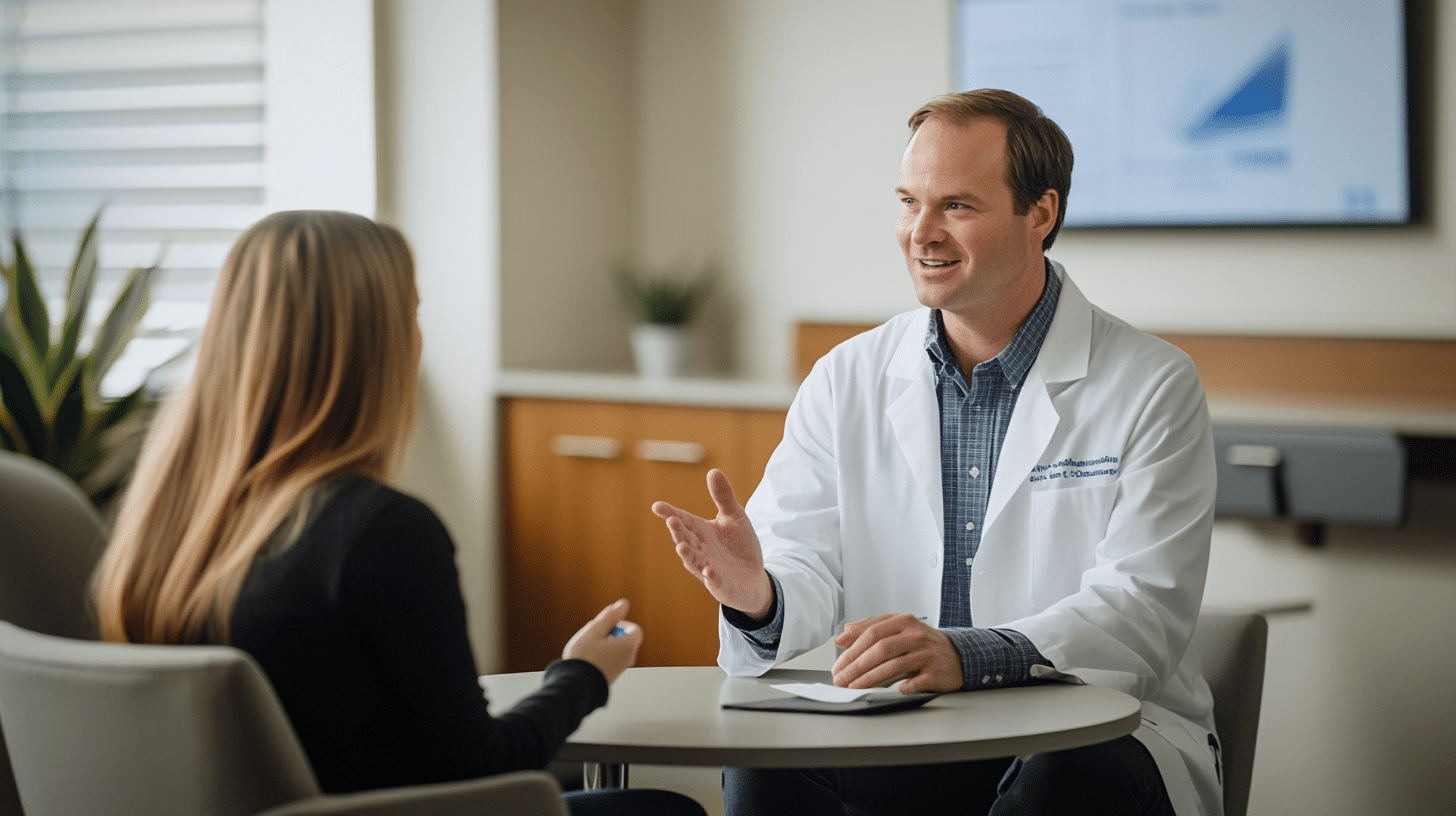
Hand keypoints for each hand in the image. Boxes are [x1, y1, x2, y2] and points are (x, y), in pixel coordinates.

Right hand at [563, 599, 641, 683]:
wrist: (575, 686)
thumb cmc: (584, 658)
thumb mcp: (595, 630)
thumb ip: (610, 616)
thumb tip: (623, 604)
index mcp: (627, 647)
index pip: (634, 629)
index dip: (621, 623)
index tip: (606, 625)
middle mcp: (627, 659)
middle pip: (625, 639)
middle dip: (609, 633)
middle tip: (594, 634)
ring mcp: (619, 669)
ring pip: (616, 650)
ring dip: (603, 644)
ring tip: (587, 646)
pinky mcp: (610, 676)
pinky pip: (610, 660)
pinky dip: (601, 655)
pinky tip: (586, 657)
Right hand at [651, 469, 773, 619]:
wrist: (754, 579)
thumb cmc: (740, 547)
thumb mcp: (734, 517)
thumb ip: (723, 497)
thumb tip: (713, 471)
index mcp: (702, 533)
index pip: (684, 521)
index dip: (671, 514)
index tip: (657, 506)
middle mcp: (701, 551)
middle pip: (686, 540)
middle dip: (679, 532)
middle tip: (672, 521)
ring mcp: (709, 569)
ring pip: (695, 562)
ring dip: (688, 555)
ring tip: (681, 546)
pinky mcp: (722, 586)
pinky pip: (715, 583)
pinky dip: (712, 578)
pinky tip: (709, 571)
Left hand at [831, 613, 963, 693]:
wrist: (956, 655)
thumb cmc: (920, 643)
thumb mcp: (896, 629)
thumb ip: (868, 630)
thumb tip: (841, 637)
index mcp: (903, 621)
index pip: (871, 633)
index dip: (851, 650)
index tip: (838, 666)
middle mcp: (915, 635)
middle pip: (881, 649)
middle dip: (857, 666)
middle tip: (841, 679)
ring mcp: (927, 653)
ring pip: (894, 665)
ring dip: (870, 679)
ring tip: (854, 688)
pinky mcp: (937, 672)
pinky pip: (916, 681)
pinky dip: (903, 686)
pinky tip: (892, 690)